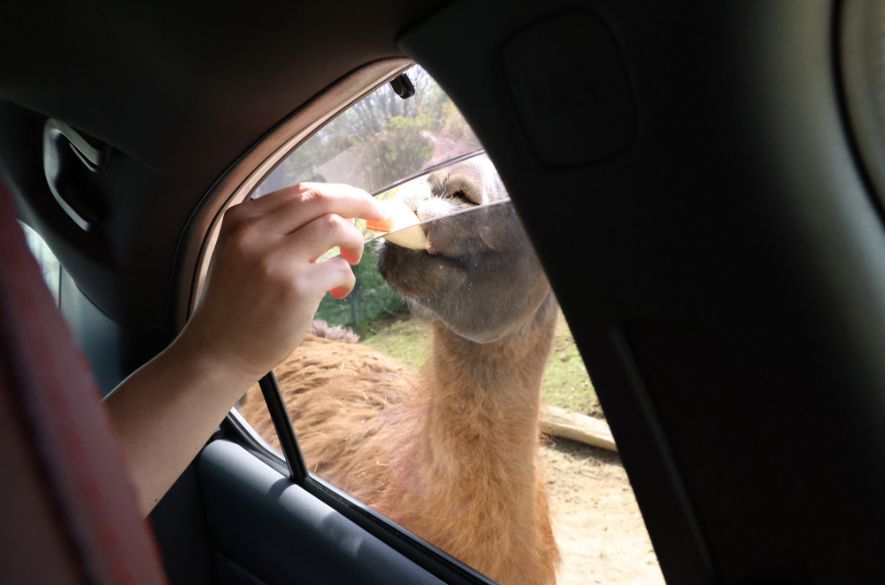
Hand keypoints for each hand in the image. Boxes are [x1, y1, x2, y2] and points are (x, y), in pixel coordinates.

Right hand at [175, 182, 383, 382]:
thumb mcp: (242, 252)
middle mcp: (254, 232)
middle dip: (360, 202)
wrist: (218, 351)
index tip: (362, 203)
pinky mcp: (295, 288)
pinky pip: (340, 268)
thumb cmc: (237, 304)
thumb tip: (335, 211)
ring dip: (355, 240)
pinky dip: (347, 279)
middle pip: (321, 199)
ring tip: (351, 258)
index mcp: (241, 218)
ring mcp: (274, 259)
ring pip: (335, 226)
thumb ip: (276, 229)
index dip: (340, 194)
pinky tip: (336, 293)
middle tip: (379, 215)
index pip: (301, 192)